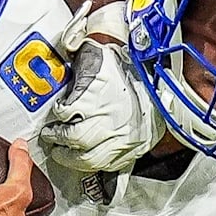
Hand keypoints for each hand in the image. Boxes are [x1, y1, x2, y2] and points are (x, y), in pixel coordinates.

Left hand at [41, 2, 163, 182]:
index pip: (66, 112)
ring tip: (64, 154)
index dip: (57, 114)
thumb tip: (63, 52)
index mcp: (97, 93)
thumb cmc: (131, 60)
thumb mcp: (98, 51)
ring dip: (73, 159)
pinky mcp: (135, 146)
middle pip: (76, 139)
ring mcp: (123, 135)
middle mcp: (109, 118)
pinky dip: (98, 164)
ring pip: (91, 159)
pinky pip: (112, 164)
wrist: (165, 73)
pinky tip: (91, 159)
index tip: (54, 114)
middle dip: (58, 141)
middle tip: (50, 138)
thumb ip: (77, 58)